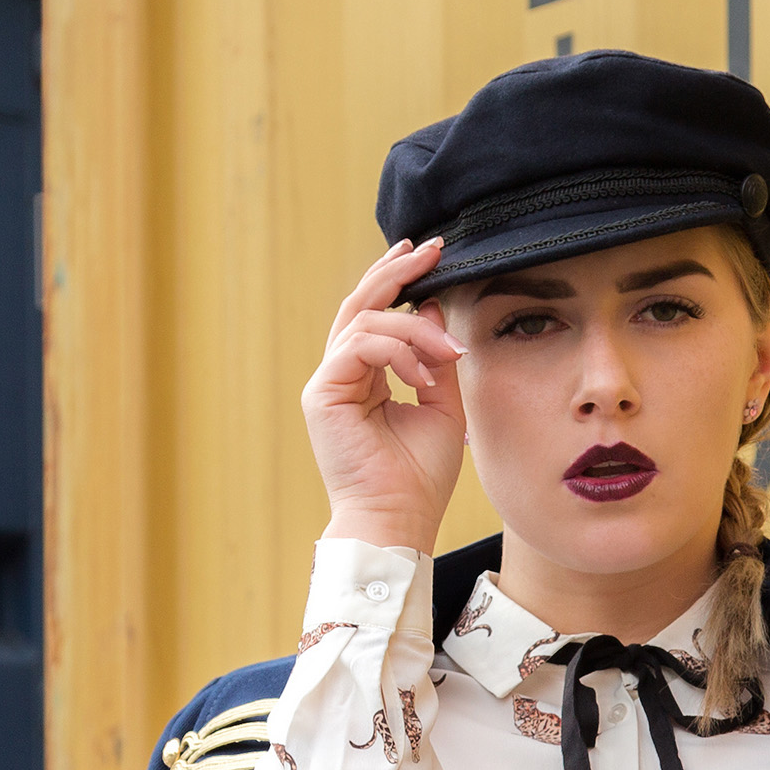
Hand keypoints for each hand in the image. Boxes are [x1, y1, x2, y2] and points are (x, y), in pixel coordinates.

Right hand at [302, 237, 466, 552]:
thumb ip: (437, 358)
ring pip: (365, 321)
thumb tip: (434, 308)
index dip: (401, 281)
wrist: (399, 520)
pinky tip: (424, 377)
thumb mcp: (443, 407)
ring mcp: (327, 382)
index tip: (433, 256)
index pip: (378, 315)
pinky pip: (359, 346)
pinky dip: (398, 352)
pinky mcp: (322, 393)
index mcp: (365, 378)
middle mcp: (341, 375)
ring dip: (414, 327)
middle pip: (361, 303)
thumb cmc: (419, 478)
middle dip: (397, 272)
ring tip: (448, 353)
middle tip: (431, 250)